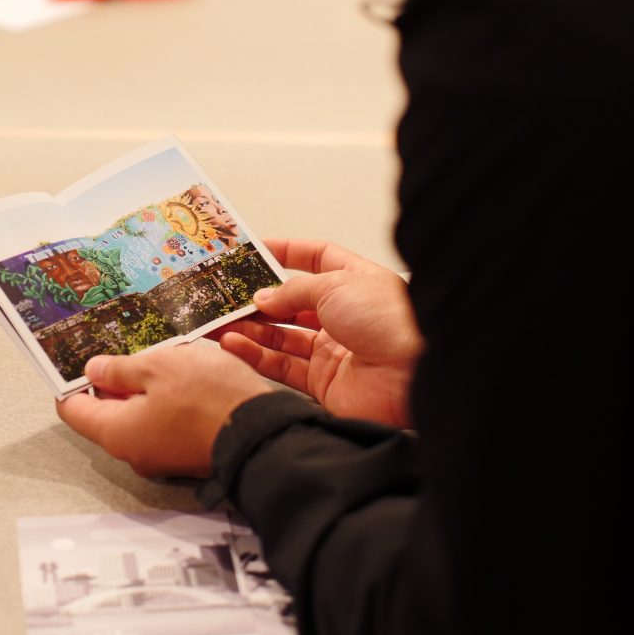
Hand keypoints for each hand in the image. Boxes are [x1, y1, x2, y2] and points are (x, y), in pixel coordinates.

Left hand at [56, 343, 271, 477]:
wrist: (263, 433)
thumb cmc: (209, 397)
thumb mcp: (160, 367)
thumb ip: (121, 369)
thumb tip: (94, 371)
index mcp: (117, 432)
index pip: (74, 409)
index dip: (73, 382)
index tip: (80, 359)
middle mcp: (134, 452)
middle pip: (107, 414)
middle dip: (114, 382)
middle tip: (126, 350)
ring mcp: (162, 456)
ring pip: (140, 418)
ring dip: (145, 390)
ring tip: (162, 359)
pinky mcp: (187, 453)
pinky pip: (165, 425)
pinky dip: (167, 402)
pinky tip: (184, 378)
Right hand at [211, 239, 421, 427]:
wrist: (416, 374)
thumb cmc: (390, 319)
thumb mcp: (336, 285)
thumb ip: (293, 291)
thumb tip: (263, 297)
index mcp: (354, 282)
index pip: (316, 259)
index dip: (286, 252)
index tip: (253, 251)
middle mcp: (344, 315)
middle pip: (291, 304)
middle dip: (256, 300)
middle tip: (222, 295)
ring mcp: (333, 350)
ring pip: (280, 337)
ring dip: (247, 328)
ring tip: (216, 321)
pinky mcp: (324, 384)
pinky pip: (281, 366)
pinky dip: (254, 355)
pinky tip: (231, 343)